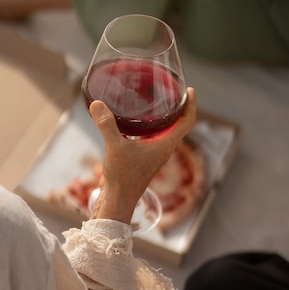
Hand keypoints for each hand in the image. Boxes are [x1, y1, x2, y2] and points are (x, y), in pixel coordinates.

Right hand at [89, 87, 196, 222]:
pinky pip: (154, 137)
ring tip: (158, 101)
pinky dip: (151, 126)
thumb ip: (107, 125)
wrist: (118, 200)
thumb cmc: (123, 177)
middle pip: (179, 124)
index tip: (190, 91)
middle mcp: (164, 148)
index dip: (191, 105)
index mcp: (165, 145)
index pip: (187, 122)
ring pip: (167, 131)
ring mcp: (155, 154)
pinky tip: (138, 120)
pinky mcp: (145, 158)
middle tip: (173, 90)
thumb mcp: (115, 147)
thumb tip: (97, 104)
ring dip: (166, 117)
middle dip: (179, 107)